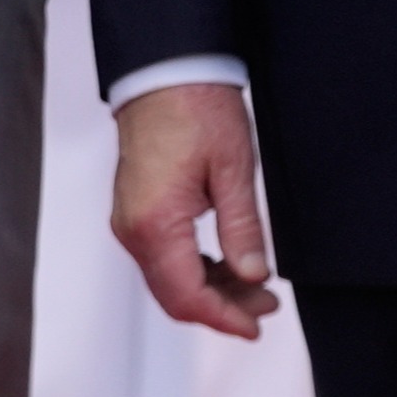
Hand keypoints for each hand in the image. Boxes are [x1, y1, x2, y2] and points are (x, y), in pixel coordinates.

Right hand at [111, 82, 281, 338]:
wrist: (165, 70)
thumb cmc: (196, 107)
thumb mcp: (234, 169)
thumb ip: (243, 229)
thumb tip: (253, 276)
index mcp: (155, 223)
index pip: (188, 296)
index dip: (224, 318)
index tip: (256, 326)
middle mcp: (133, 229)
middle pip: (175, 295)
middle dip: (222, 308)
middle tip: (266, 306)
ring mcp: (130, 220)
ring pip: (168, 280)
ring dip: (210, 290)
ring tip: (254, 286)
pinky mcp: (135, 210)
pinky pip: (162, 258)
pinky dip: (194, 270)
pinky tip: (226, 263)